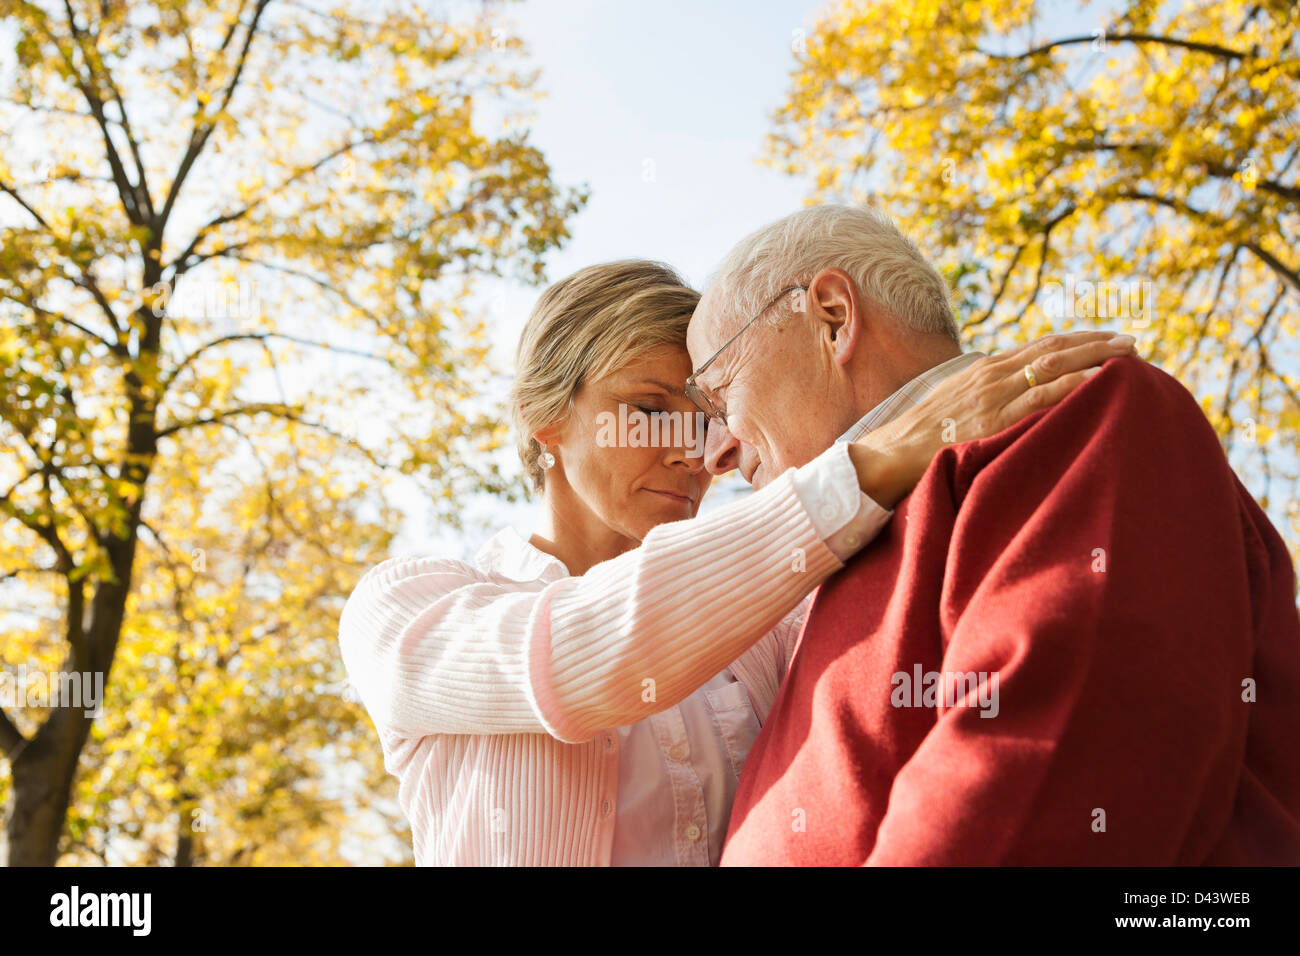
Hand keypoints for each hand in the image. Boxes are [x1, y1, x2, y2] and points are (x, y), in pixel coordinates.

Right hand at [849, 331, 1137, 507]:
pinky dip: (1071, 385)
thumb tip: (1010, 400)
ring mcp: (993, 395)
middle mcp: (992, 374)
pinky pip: (1039, 397)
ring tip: (1127, 355)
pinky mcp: (992, 419)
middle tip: (1131, 341)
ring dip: (1093, 356)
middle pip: (1053, 349)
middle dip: (1095, 342)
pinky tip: (1098, 381)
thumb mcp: (955, 403)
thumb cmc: (921, 435)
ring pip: (1052, 365)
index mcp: (985, 369)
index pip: (1040, 347)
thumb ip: (984, 396)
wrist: (890, 453)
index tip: (1107, 339)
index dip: (1076, 341)